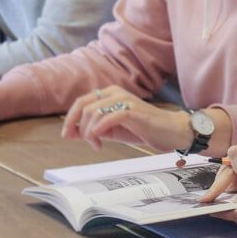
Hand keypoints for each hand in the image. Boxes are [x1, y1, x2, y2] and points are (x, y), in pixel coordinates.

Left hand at [61, 85, 192, 151]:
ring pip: (93, 113)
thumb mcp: (111, 131)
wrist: (170, 131)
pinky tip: (100, 142)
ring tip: (97, 145)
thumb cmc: (143, 129)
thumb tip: (69, 132)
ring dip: (89, 133)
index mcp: (110, 94)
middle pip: (84, 106)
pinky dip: (98, 131)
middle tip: (84, 142)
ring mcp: (124, 99)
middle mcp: (116, 92)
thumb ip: (92, 130)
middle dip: (77, 126)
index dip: (70, 118)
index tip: (67, 135)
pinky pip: (107, 118)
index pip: (81, 101)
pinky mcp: (132, 110)